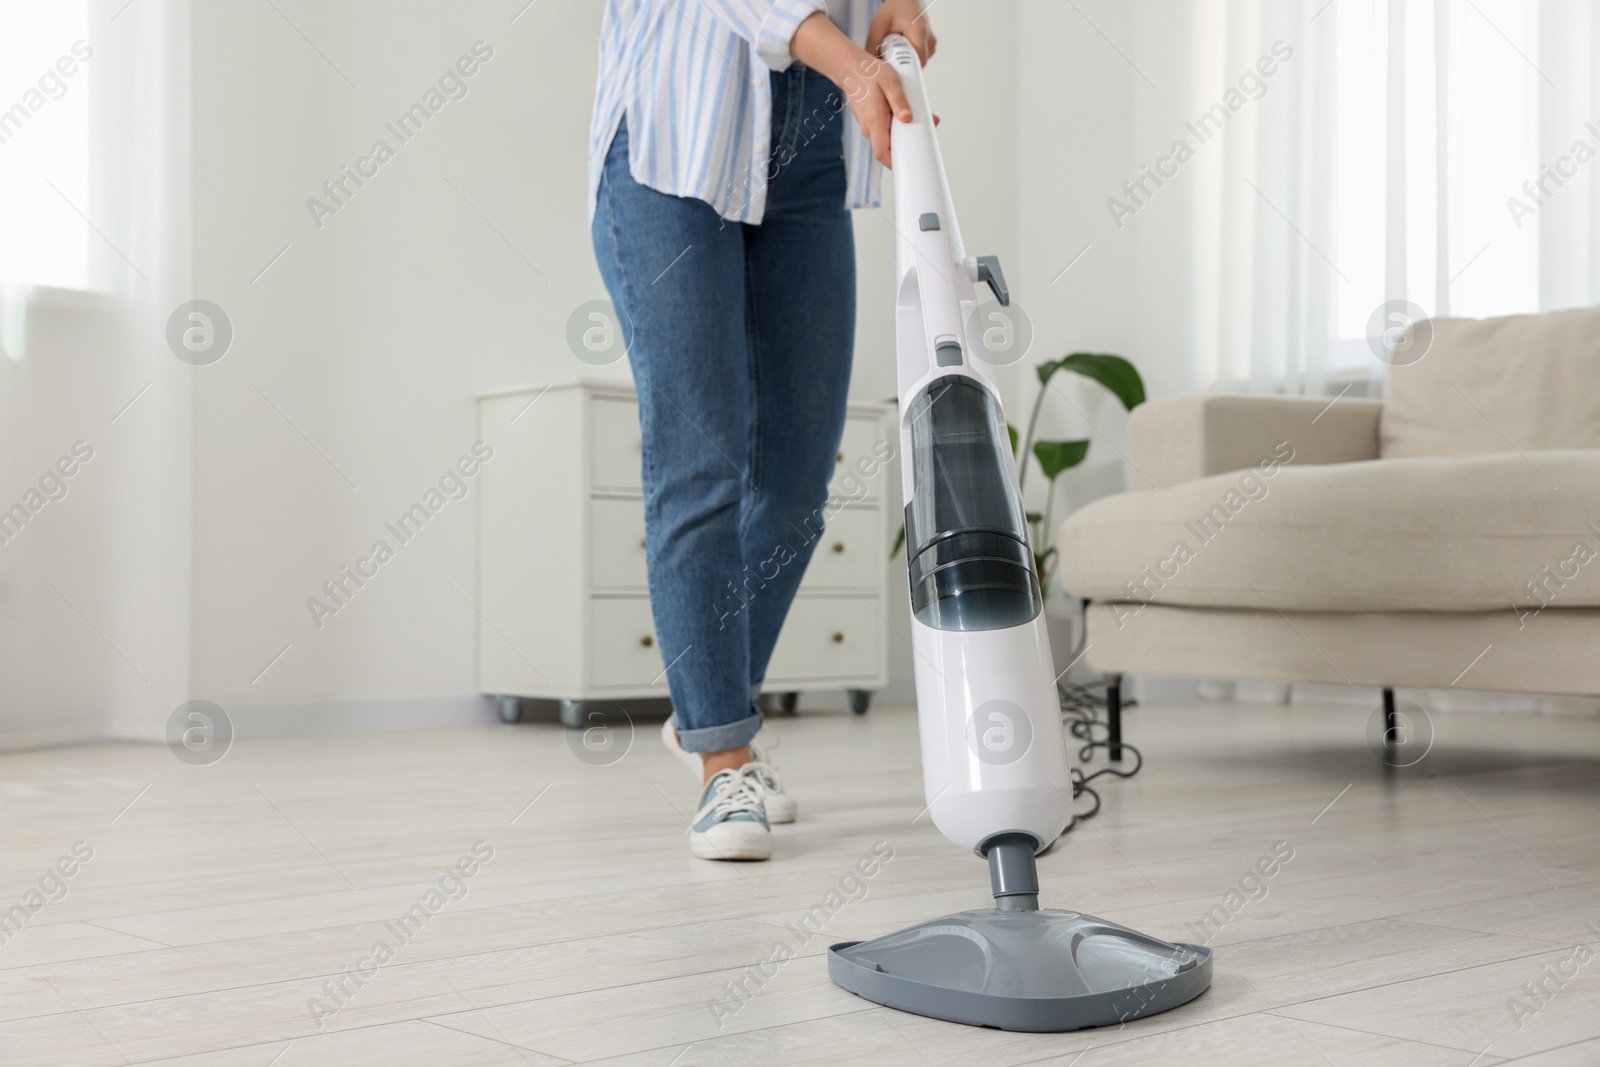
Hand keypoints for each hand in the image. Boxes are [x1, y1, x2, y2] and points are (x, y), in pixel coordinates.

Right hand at [792, 12, 911, 167]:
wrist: (850, 68)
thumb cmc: (869, 73)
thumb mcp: (890, 81)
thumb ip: (899, 100)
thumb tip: (907, 117)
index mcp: (874, 120)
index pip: (882, 153)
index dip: (895, 162)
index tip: (909, 164)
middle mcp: (869, 128)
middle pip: (887, 149)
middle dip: (906, 147)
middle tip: (923, 137)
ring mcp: (868, 127)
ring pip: (887, 140)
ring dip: (902, 136)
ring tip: (920, 122)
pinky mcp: (870, 123)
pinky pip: (884, 132)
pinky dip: (896, 129)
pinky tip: (905, 117)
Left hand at [865, 0, 935, 65]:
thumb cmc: (895, 8)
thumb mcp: (879, 23)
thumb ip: (873, 44)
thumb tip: (871, 63)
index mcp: (919, 32)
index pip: (916, 62)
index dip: (904, 70)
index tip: (892, 70)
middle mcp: (929, 39)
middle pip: (917, 65)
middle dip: (902, 65)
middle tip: (889, 57)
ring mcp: (931, 43)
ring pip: (918, 63)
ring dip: (906, 61)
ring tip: (895, 48)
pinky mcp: (930, 45)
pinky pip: (919, 59)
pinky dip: (909, 57)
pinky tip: (901, 48)